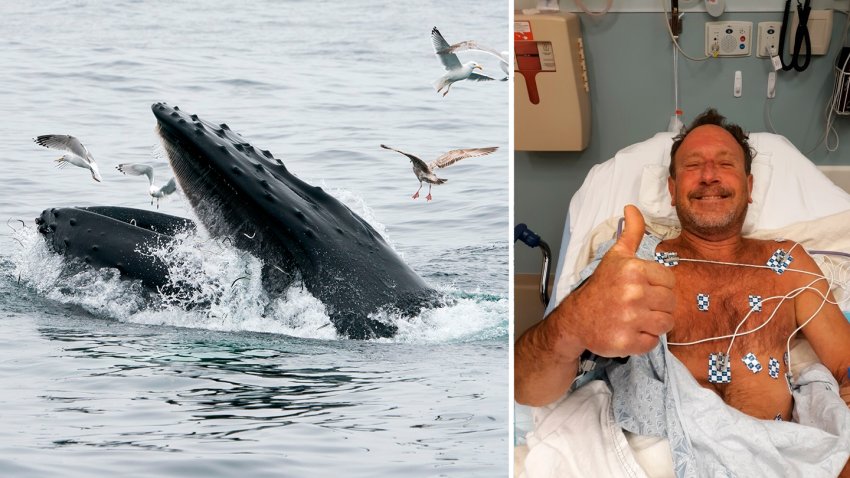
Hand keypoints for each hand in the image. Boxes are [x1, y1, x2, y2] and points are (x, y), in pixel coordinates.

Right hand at [563, 205, 675, 356]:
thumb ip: (631, 233)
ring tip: (636, 318)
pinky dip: (643, 340)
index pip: (670, 281)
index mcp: (634, 270)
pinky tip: (629, 331)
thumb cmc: (600, 287)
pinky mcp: (627, 342)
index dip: (658, 286)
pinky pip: (653, 342)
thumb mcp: (615, 257)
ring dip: (653, 323)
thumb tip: (632, 207)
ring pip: (665, 324)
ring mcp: (630, 320)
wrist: (575, 319)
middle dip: (657, 306)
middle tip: (638, 306)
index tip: (642, 289)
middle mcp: (633, 294)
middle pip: (670, 303)